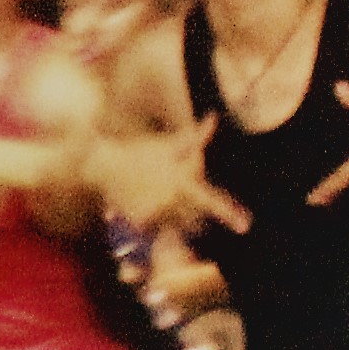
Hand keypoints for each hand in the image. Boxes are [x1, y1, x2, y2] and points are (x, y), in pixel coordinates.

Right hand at [107, 136, 249, 239]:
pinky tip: (144, 207)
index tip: (245, 226)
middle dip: (195, 216)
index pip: (210, 200)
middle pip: (195, 220)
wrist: (103, 163)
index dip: (229, 213)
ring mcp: (155, 213)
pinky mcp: (139, 223)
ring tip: (161, 204)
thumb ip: (194, 137)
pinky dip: (155, 224)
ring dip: (176, 222)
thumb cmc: (138, 151)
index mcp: (181, 181)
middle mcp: (170, 200)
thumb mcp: (168, 144)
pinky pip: (155, 232)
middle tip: (180, 204)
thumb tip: (213, 118)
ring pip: (176, 228)